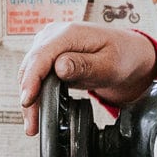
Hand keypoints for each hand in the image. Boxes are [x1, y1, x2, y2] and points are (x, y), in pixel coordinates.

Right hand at [17, 21, 156, 135]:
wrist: (129, 56)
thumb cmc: (123, 56)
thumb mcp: (109, 64)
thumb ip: (84, 66)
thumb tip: (59, 66)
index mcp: (70, 33)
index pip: (41, 56)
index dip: (31, 79)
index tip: (28, 100)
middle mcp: (55, 35)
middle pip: (31, 66)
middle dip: (28, 96)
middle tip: (32, 123)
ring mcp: (51, 45)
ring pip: (30, 72)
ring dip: (29, 98)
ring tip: (33, 123)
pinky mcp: (51, 57)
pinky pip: (37, 75)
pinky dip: (36, 93)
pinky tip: (37, 111)